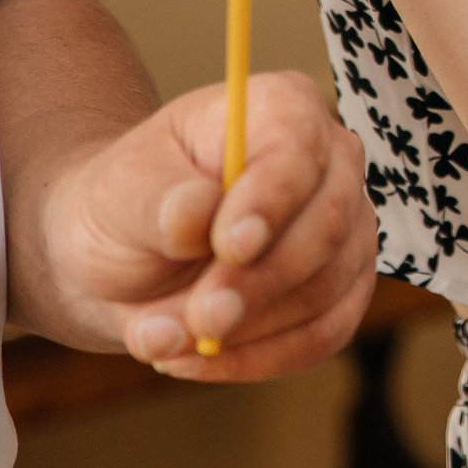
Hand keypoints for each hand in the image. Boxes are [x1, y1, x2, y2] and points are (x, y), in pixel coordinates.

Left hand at [40, 72, 374, 379]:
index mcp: (281, 109)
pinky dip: (262, 358)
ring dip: (248, 330)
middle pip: (326, 226)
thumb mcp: (118, 194)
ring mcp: (349, 228)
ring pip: (327, 289)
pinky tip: (200, 358)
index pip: (298, 152)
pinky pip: (325, 334)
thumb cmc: (126, 207)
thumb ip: (159, 203)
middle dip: (258, 283)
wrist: (126, 257)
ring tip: (165, 340)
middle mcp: (333, 162)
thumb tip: (198, 215)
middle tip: (199, 320)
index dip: (270, 200)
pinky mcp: (346, 289)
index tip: (229, 247)